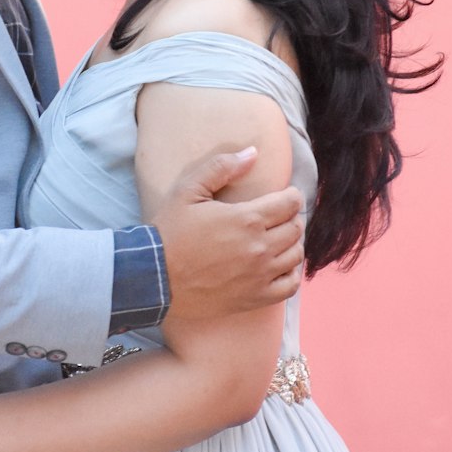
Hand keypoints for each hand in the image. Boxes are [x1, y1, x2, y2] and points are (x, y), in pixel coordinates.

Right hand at [154, 148, 303, 324]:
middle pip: (296, 227)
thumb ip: (221, 168)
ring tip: (278, 239)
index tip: (284, 195)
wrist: (155, 277)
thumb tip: (253, 153)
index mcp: (247, 219)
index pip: (290, 203)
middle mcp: (260, 247)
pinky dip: (291, 273)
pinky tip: (281, 266)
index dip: (291, 195)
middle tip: (278, 216)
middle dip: (291, 217)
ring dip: (292, 243)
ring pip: (296, 254)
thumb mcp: (188, 191)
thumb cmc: (170, 233)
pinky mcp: (255, 297)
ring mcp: (260, 275)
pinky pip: (290, 286)